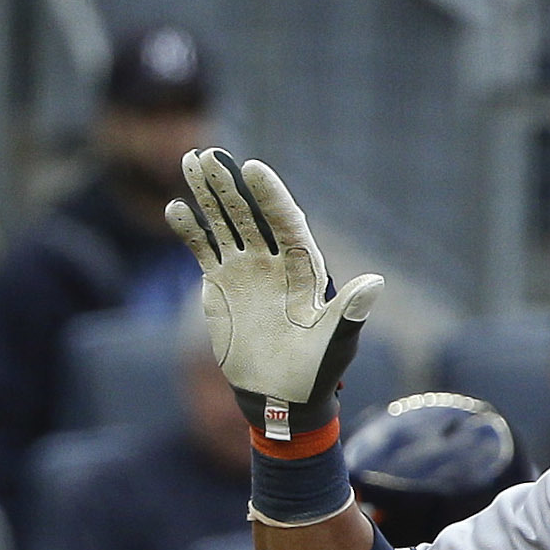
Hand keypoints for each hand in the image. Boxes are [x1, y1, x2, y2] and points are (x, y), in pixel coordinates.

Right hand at [167, 150, 382, 439]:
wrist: (281, 395)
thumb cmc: (316, 371)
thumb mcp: (336, 342)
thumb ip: (350, 313)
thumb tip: (375, 283)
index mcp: (303, 265)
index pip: (285, 220)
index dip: (270, 196)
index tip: (253, 170)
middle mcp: (273, 259)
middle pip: (249, 213)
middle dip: (229, 184)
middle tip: (209, 155)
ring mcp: (245, 268)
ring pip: (223, 223)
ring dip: (207, 195)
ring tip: (190, 160)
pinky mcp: (221, 283)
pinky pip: (203, 250)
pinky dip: (189, 230)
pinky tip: (174, 208)